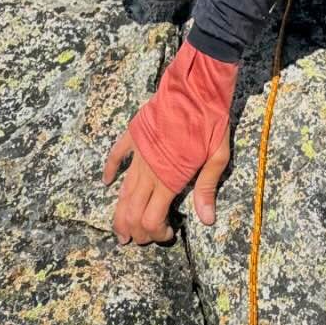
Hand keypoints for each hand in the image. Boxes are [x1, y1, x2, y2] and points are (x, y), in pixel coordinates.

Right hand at [101, 41, 239, 244]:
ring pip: (123, 190)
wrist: (196, 84)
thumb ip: (208, 188)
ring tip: (119, 230)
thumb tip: (206, 220)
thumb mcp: (218, 155)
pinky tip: (108, 181)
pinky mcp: (134, 134)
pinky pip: (116, 155)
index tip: (167, 233)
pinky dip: (111, 169)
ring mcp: (139, 151)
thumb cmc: (211, 120)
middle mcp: (149, 169)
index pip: (152, 218)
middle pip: (133, 210)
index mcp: (169, 177)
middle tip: (139, 240)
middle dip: (134, 230)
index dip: (155, 233)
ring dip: (120, 212)